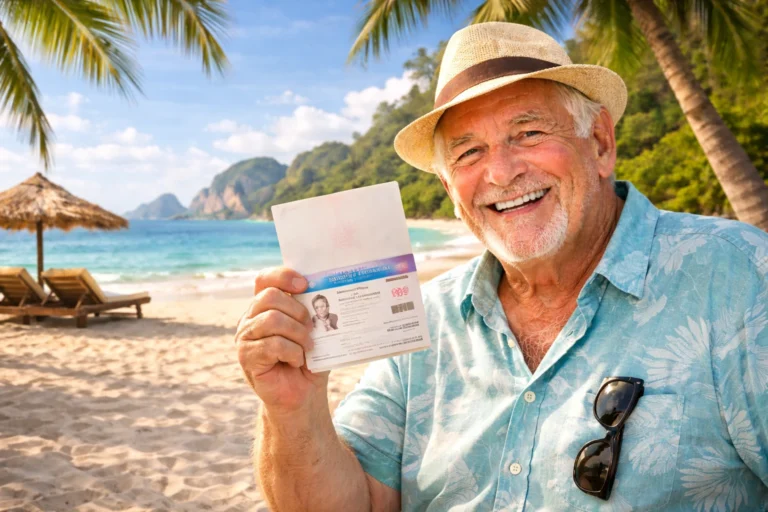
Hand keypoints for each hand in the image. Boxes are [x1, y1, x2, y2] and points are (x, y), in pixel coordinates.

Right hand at [236, 267, 328, 411]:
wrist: (303, 393)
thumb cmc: (310, 359)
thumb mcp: (313, 330)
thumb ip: (312, 310)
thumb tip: (324, 291)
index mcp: (265, 305)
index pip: (265, 278)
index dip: (283, 276)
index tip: (305, 285)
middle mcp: (250, 317)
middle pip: (270, 297)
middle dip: (298, 311)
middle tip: (311, 329)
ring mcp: (245, 336)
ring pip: (272, 320)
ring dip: (298, 334)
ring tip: (307, 348)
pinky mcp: (246, 356)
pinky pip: (272, 345)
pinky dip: (292, 352)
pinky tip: (296, 361)